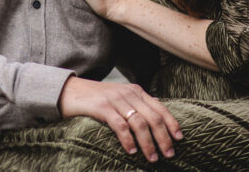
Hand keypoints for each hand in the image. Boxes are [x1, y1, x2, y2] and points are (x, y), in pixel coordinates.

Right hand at [57, 76, 181, 161]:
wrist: (68, 91)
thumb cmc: (95, 98)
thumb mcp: (120, 96)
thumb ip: (137, 102)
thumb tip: (158, 109)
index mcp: (135, 91)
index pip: (160, 107)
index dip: (172, 123)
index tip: (179, 139)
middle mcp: (128, 94)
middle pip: (153, 117)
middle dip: (163, 137)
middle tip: (169, 154)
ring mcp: (116, 100)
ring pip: (139, 123)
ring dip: (148, 143)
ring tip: (152, 158)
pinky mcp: (102, 108)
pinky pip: (120, 125)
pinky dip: (128, 140)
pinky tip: (132, 151)